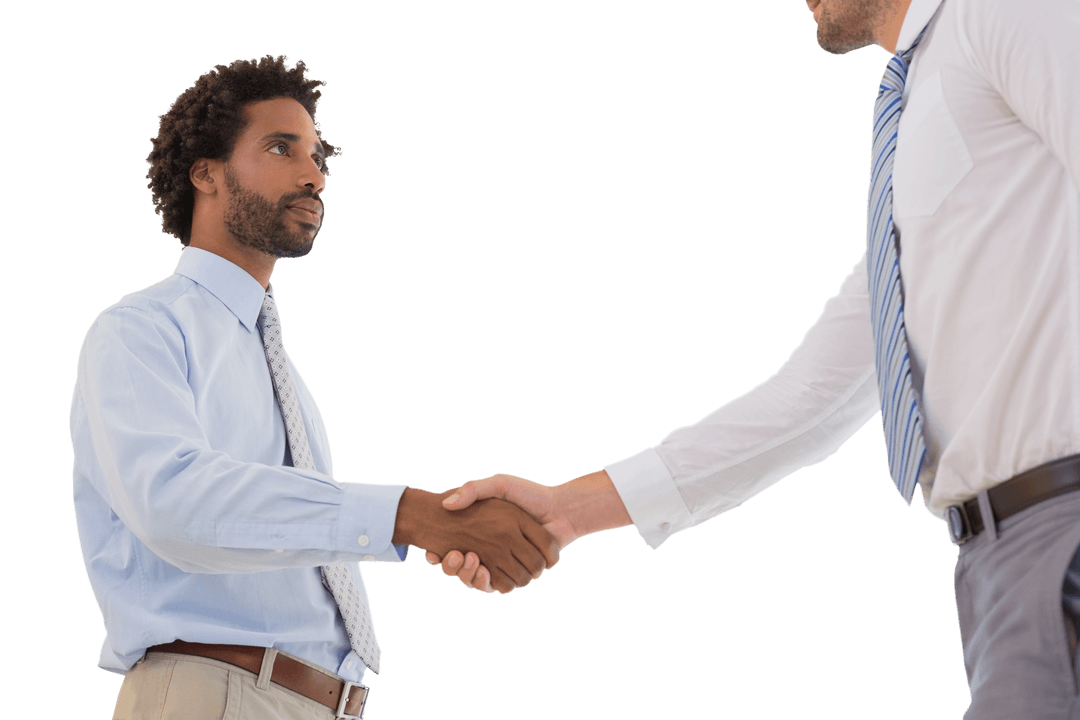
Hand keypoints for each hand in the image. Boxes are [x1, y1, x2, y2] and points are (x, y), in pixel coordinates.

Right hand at [426, 471, 630, 592]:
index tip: (432, 553)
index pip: (453, 550)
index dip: (443, 555)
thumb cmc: (529, 494)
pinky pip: (496, 586)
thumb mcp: (498, 485)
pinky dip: (486, 583)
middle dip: (452, 567)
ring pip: (475, 580)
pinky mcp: (516, 574)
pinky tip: (482, 570)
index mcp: (483, 532)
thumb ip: (473, 489)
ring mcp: (503, 563)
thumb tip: (446, 504)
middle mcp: (490, 550)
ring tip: (469, 560)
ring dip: (467, 576)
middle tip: (452, 555)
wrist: (561, 511)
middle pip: (460, 569)